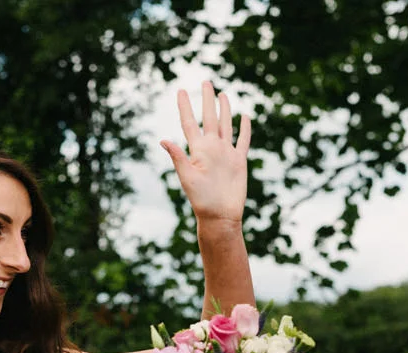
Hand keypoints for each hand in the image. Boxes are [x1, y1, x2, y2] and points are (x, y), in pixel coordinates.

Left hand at [161, 81, 250, 225]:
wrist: (220, 215)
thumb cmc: (201, 200)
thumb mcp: (187, 177)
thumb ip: (178, 157)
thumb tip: (163, 140)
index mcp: (197, 150)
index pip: (189, 122)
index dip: (185, 107)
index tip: (180, 90)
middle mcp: (211, 148)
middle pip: (209, 117)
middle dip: (206, 100)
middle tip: (205, 81)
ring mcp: (225, 153)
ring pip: (226, 125)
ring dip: (224, 110)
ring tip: (222, 94)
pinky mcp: (239, 161)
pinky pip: (243, 140)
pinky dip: (244, 128)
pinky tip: (244, 117)